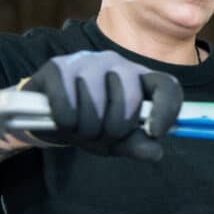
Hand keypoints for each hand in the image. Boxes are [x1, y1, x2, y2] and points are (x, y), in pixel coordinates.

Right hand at [22, 50, 182, 161]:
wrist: (46, 117)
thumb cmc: (90, 126)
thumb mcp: (117, 141)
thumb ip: (138, 145)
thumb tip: (156, 152)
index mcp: (139, 79)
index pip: (166, 85)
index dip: (166, 109)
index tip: (155, 131)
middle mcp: (117, 64)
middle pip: (129, 99)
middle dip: (114, 129)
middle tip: (100, 134)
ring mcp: (87, 61)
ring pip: (96, 104)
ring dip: (86, 129)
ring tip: (80, 127)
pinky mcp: (58, 66)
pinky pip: (66, 105)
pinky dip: (65, 122)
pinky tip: (61, 119)